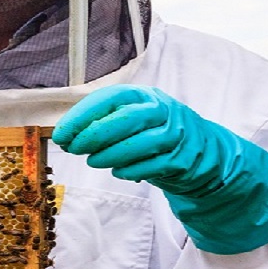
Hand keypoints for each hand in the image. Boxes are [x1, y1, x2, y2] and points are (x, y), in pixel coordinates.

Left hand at [52, 85, 267, 253]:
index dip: (83, 115)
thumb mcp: (135, 121)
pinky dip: (132, 169)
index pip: (110, 98)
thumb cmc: (158, 136)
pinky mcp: (182, 158)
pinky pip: (153, 164)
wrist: (205, 154)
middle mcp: (163, 110)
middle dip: (94, 134)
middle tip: (73, 147)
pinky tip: (118, 172)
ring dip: (110, 153)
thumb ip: (107, 122)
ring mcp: (176, 134)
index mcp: (146, 96)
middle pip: (125, 118)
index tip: (63, 132)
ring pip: (139, 142)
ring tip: (92, 161)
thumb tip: (69, 133)